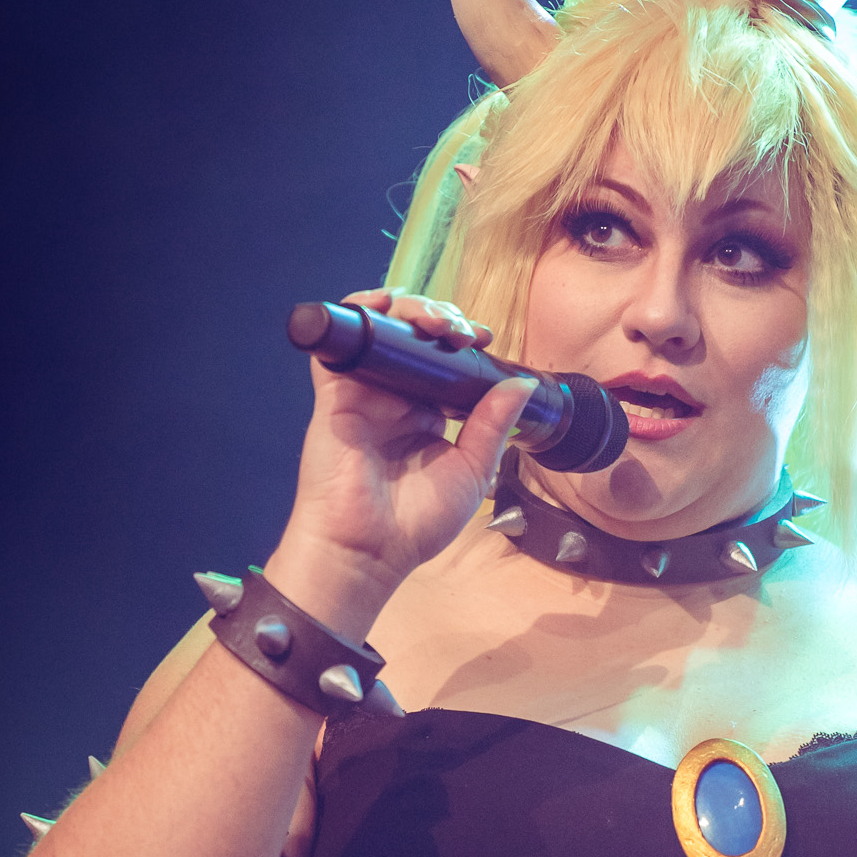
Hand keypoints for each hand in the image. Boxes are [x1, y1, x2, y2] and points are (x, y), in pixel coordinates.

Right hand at [270, 288, 534, 639]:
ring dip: (409, 308)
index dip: (462, 340)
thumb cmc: (416, 524)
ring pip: (383, 328)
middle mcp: (394, 398)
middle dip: (441, 318)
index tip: (484, 341)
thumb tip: (520, 382)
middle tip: (460, 332)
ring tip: (433, 322)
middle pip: (414, 335)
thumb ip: (493, 425)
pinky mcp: (336, 393)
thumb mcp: (472, 471)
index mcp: (425, 414)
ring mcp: (364, 392)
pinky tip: (386, 305)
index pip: (443, 360)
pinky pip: (342, 338)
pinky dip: (360, 311)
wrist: (369, 550)